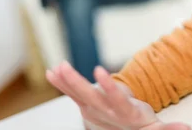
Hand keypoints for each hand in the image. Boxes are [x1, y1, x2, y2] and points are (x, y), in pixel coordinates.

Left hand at [46, 62, 190, 129]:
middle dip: (76, 83)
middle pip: (90, 97)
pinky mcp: (85, 107)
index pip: (116, 101)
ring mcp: (93, 111)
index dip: (108, 87)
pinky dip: (61, 83)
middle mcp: (106, 114)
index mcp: (124, 116)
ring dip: (65, 81)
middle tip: (64, 69)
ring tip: (56, 68)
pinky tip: (51, 72)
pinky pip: (71, 94)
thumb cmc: (140, 128)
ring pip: (78, 94)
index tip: (100, 71)